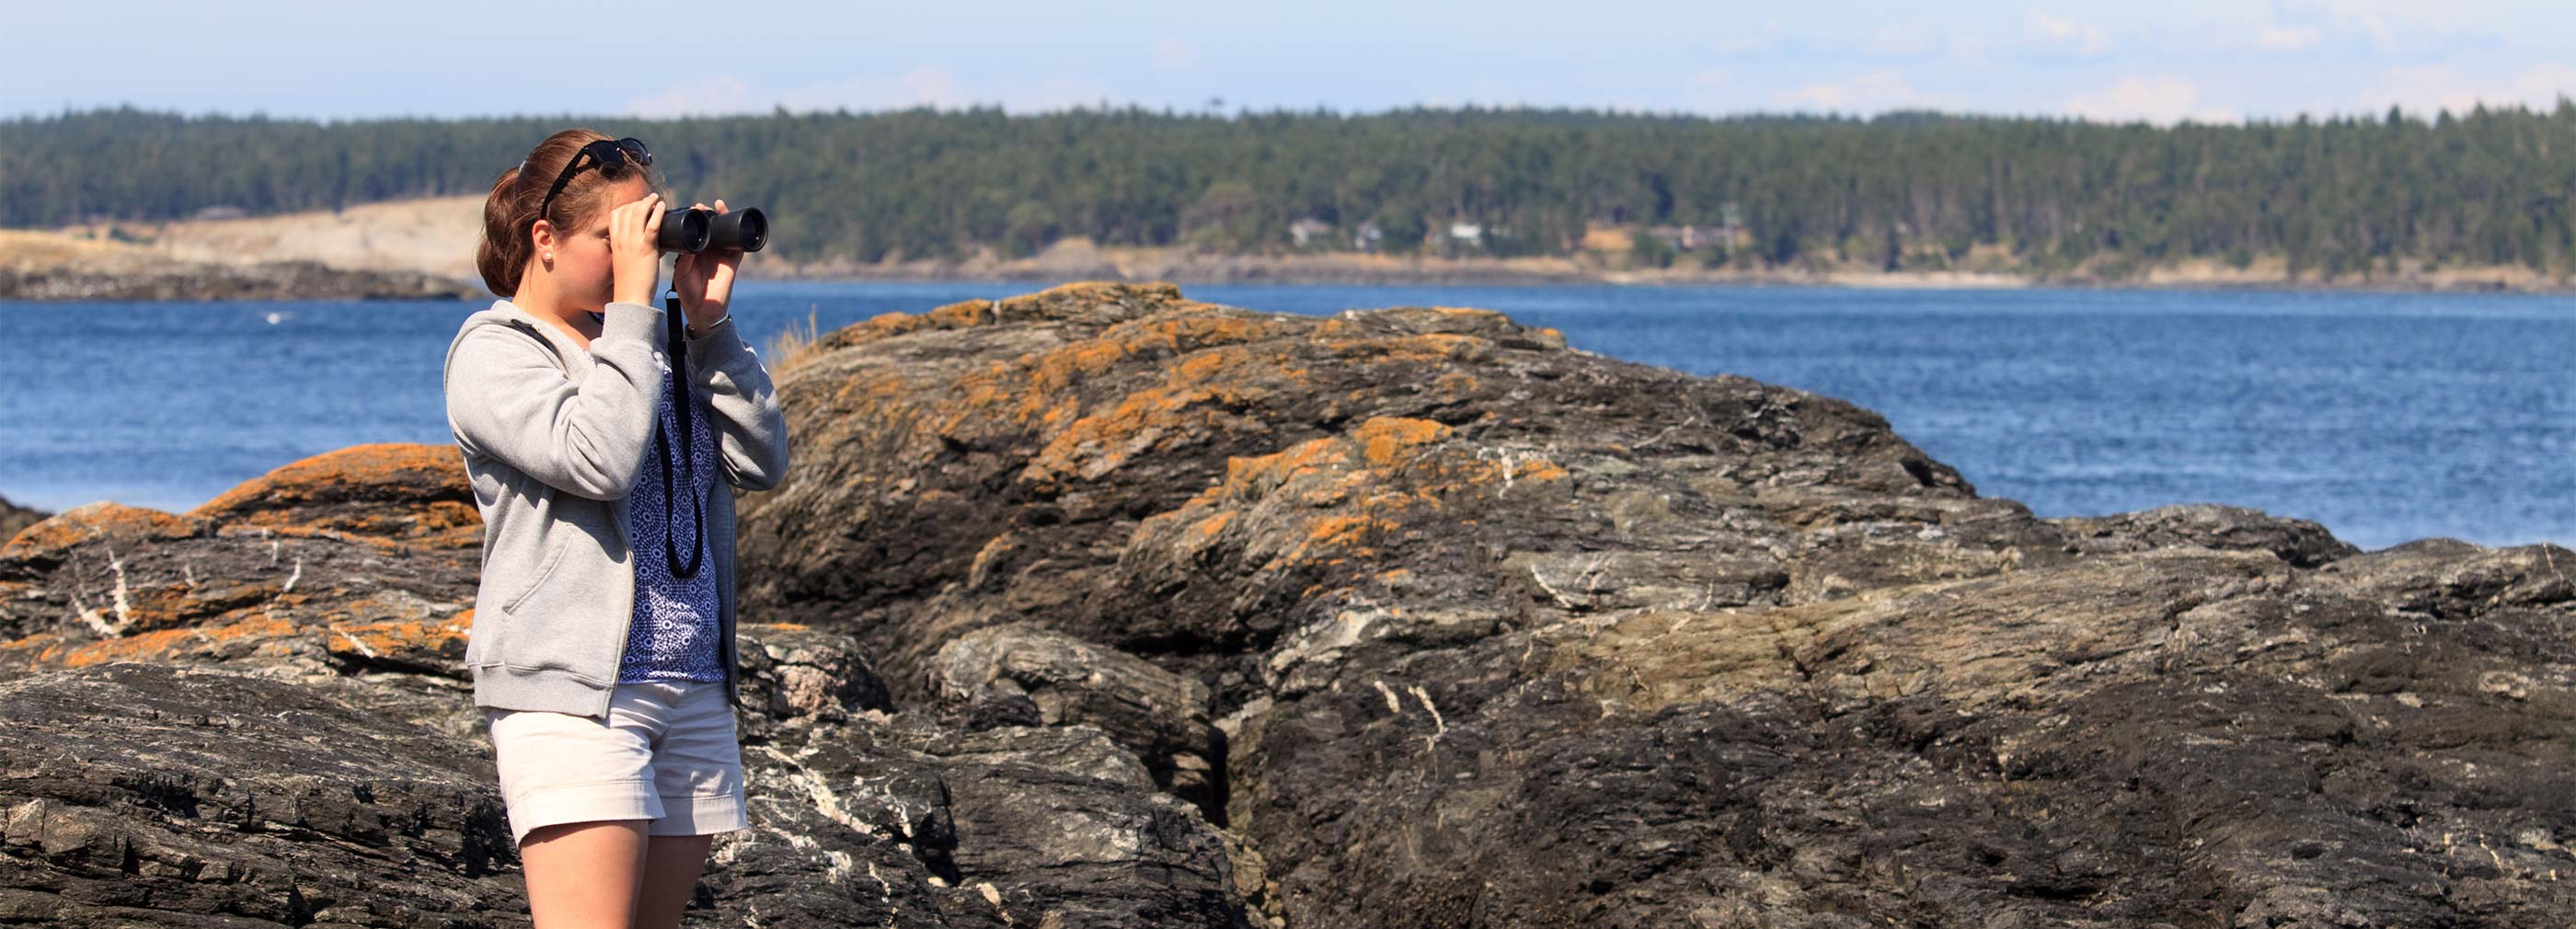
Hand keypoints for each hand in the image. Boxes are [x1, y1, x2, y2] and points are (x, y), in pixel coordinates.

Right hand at [609, 191, 663, 306]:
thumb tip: (657, 244)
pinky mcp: (646, 248)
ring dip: (648, 202)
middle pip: (627, 211)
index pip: (615, 215)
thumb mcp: (626, 262)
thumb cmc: (630, 283)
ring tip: (656, 198)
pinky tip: (662, 206)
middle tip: (650, 199)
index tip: (636, 204)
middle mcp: (622, 240)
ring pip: (638, 214)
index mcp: (615, 242)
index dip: (625, 206)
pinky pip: (652, 225)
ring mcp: (633, 243)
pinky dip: (657, 213)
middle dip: (638, 201)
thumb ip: (637, 251)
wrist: (630, 297)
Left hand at [673, 198, 745, 332]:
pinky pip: (739, 246)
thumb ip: (684, 259)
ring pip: (725, 232)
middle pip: (711, 228)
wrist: (702, 311)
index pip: (696, 231)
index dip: (694, 219)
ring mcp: (722, 256)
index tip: (690, 209)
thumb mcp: (680, 273)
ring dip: (723, 218)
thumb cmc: (688, 293)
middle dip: (707, 214)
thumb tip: (688, 244)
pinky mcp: (733, 263)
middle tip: (700, 206)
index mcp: (694, 252)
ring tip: (718, 206)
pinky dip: (740, 235)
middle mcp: (709, 252)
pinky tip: (737, 223)